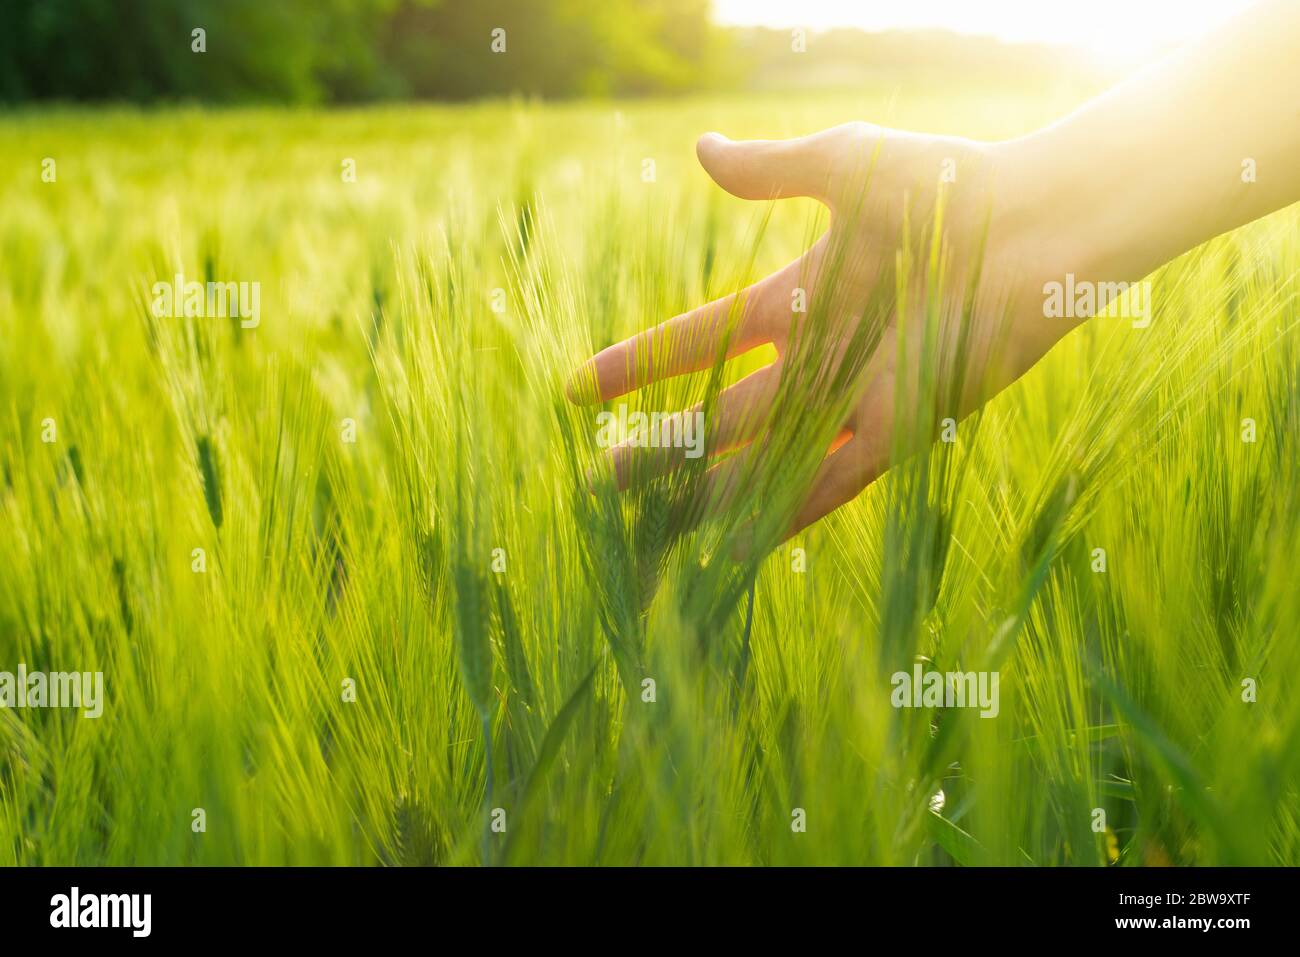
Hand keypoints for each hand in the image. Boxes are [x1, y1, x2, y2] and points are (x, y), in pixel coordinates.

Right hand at [567, 121, 1074, 544]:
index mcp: (797, 299)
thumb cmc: (950, 185)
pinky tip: (732, 547)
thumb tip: (698, 149)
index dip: (638, 364)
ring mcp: (854, 401)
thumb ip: (769, 172)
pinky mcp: (900, 432)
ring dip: (704, 494)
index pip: (698, 339)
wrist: (1040, 226)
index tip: (578, 388)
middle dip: (658, 449)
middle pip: (719, 416)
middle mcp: (817, 360)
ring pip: (762, 459)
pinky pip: (829, 482)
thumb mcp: (845, 168)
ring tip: (646, 526)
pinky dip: (783, 514)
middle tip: (598, 483)